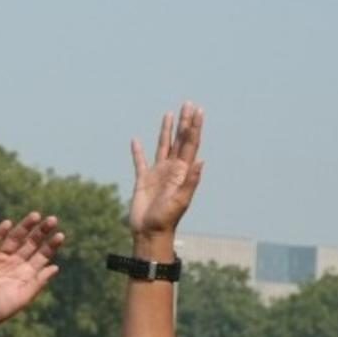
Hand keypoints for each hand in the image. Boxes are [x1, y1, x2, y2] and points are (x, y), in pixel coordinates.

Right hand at [0, 213, 63, 334]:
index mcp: (26, 273)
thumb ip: (38, 282)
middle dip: (41, 231)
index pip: (42, 255)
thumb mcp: (22, 298)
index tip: (60, 235)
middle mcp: (14, 263)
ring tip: (35, 216)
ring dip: (24, 227)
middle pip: (30, 243)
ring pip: (14, 238)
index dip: (51, 245)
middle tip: (52, 219)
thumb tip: (56, 267)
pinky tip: (7, 224)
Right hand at [128, 104, 204, 238]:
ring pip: (163, 146)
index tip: (197, 111)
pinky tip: (136, 141)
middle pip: (179, 140)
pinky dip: (138, 151)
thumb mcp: (181, 200)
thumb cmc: (167, 218)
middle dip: (184, 123)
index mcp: (182, 171)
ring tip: (169, 114)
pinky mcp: (143, 180)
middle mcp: (172, 169)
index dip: (194, 127)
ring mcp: (157, 173)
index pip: (190, 144)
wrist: (150, 232)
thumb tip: (201, 160)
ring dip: (166, 131)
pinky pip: (140, 162)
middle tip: (188, 104)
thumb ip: (191, 180)